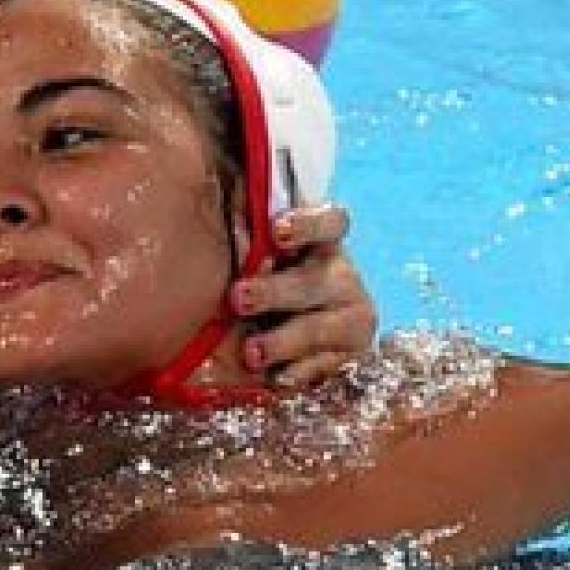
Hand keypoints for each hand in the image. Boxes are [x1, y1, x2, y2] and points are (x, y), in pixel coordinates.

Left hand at [231, 203, 377, 387]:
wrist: (284, 333)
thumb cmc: (261, 279)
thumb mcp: (254, 253)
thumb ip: (244, 230)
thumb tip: (219, 190)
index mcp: (320, 243)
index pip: (332, 221)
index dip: (308, 224)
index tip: (276, 231)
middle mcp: (341, 277)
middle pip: (316, 281)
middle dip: (276, 291)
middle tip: (238, 298)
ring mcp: (350, 319)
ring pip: (322, 328)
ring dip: (284, 340)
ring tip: (251, 353)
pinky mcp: (349, 357)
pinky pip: (327, 367)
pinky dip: (300, 373)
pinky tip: (278, 378)